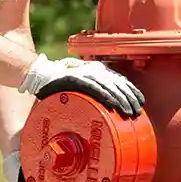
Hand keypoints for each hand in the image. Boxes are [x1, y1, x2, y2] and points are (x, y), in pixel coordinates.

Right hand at [18, 54, 144, 117]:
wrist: (39, 76)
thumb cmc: (60, 86)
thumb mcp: (82, 88)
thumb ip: (94, 93)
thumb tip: (108, 107)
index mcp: (97, 70)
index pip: (120, 79)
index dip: (132, 90)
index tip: (141, 102)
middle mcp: (93, 69)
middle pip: (118, 83)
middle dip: (130, 98)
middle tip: (137, 112)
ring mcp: (84, 73)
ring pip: (109, 86)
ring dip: (121, 99)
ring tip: (129, 112)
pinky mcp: (75, 79)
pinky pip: (94, 88)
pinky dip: (105, 96)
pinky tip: (113, 104)